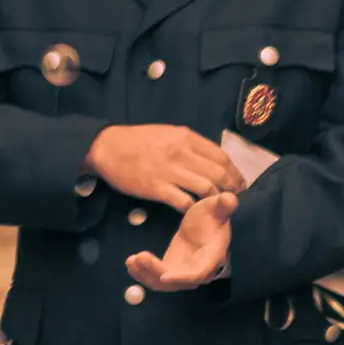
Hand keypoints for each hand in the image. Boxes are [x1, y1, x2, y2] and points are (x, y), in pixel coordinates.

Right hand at [86, 125, 244, 211]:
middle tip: (233, 197)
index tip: (239, 183)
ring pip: (207, 189)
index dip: (235, 173)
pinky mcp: (157, 188)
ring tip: (216, 205)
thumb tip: (211, 158)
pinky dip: (194, 209)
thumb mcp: (167, 133)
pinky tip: (194, 211)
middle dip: (231, 188)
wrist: (105, 147)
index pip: (222, 157)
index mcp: (186, 137)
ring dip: (215, 199)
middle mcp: (182, 153)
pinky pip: (185, 202)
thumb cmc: (136, 140)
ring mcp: (170, 171)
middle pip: (219, 174)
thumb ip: (189, 144)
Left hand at [127, 191, 234, 290]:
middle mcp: (199, 268)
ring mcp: (184, 270)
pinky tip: (130, 262)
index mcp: (211, 256)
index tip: (164, 276)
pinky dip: (143, 272)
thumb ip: (223, 205)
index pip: (198, 273)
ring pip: (165, 283)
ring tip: (130, 261)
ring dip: (146, 275)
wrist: (206, 222)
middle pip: (177, 281)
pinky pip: (157, 276)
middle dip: (156, 273)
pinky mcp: (172, 267)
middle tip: (139, 257)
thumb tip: (230, 198)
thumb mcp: (217, 206)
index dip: (182, 278)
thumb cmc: (213, 214)